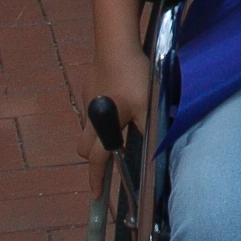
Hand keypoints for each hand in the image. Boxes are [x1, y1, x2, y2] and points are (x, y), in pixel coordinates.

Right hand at [80, 49, 151, 193]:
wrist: (116, 44)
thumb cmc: (134, 78)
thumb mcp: (148, 106)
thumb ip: (150, 130)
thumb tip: (156, 152)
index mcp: (104, 125)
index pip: (97, 159)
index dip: (97, 179)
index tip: (96, 195)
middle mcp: (90, 116)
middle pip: (85, 148)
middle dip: (95, 157)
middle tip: (112, 156)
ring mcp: (87, 100)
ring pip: (87, 128)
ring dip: (98, 134)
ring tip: (120, 127)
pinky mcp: (89, 86)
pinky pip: (91, 109)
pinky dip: (100, 115)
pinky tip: (118, 101)